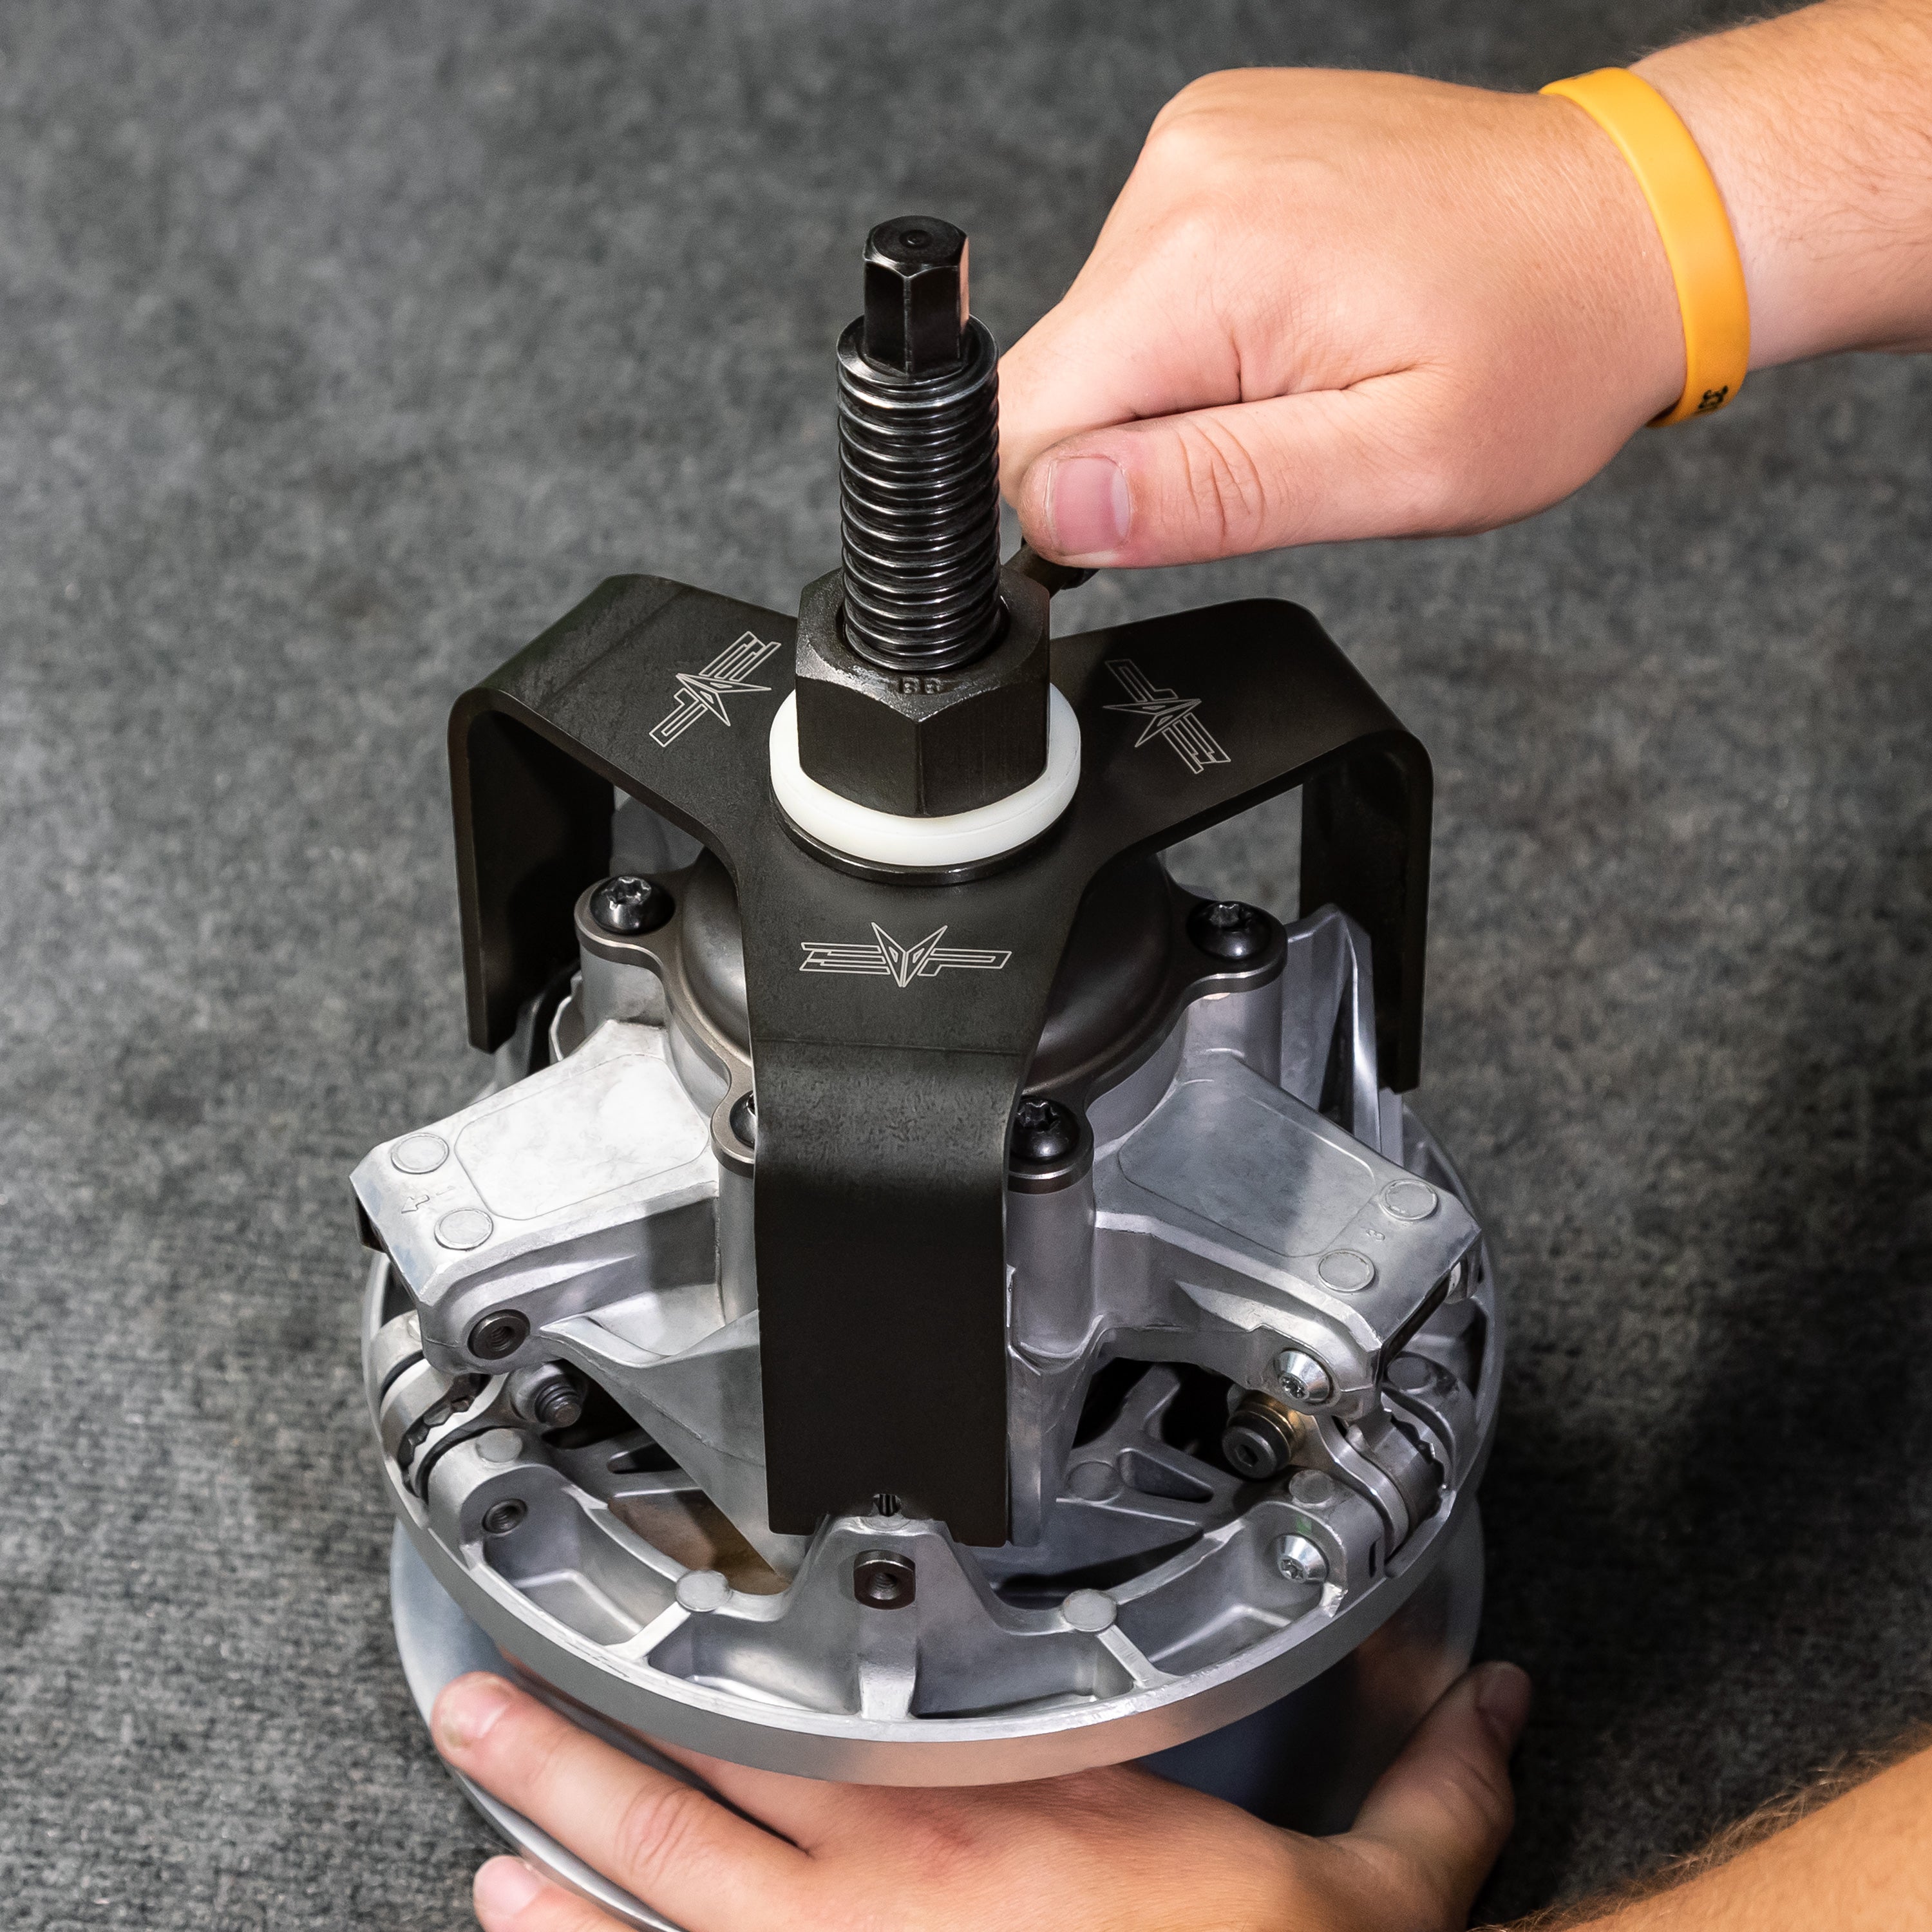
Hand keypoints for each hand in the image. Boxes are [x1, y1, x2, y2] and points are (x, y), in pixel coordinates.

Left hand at [432, 1659, 1530, 1931]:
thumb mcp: (1375, 1902)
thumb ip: (1426, 1787)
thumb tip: (1500, 1698)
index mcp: (1004, 1840)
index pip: (842, 1737)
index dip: (731, 1684)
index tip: (653, 1629)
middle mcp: (903, 1922)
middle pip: (701, 1827)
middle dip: (573, 1766)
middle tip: (471, 1711)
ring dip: (573, 1896)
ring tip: (489, 1867)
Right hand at [998, 68, 1684, 566]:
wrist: (1634, 224)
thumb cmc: (1545, 349)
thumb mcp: (1394, 469)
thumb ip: (1213, 495)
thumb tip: (1064, 510)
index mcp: (1205, 263)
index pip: (1032, 433)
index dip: (1103, 503)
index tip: (1213, 495)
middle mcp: (1180, 178)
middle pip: (1065, 380)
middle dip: (1155, 441)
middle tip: (1289, 430)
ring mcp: (1197, 144)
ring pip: (1108, 335)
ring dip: (1188, 384)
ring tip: (1317, 367)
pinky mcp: (1217, 141)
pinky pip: (1152, 276)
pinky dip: (1212, 323)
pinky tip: (1311, 315)